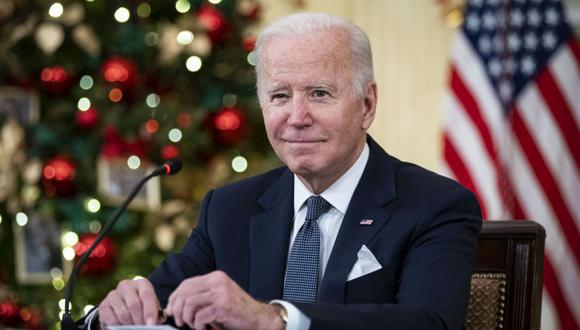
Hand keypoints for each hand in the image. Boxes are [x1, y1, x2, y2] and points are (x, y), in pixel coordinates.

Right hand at [98, 278, 161, 326]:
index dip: (149, 311)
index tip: (151, 324)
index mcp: (141, 283)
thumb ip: (155, 312)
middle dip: (140, 320)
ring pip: (123, 313)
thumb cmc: (142, 307)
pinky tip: (123, 326)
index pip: (146, 294)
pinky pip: (112, 319)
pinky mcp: (103, 305)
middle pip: (134, 304)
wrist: (122, 307)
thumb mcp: (150, 306)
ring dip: (130, 324)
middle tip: (143, 328)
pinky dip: (119, 326)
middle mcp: (126, 285)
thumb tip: (159, 319)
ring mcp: (113, 294)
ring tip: (134, 328)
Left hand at [166, 270, 283, 329]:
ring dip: (187, 319)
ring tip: (194, 325)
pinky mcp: (223, 306)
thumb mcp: (218, 297)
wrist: (258, 317)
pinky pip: (200, 316)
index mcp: (215, 277)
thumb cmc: (236, 310)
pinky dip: (198, 325)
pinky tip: (204, 328)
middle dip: (177, 309)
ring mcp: (221, 293)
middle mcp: (218, 281)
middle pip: (185, 292)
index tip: (172, 310)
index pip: (186, 284)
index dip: (175, 297)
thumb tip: (176, 304)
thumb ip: (202, 296)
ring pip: (189, 304)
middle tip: (179, 321)